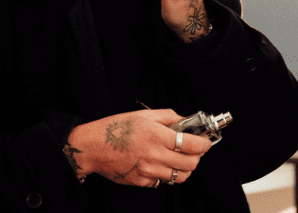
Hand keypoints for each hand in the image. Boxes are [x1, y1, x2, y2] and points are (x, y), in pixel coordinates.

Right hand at [66, 109, 211, 186]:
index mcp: (158, 136)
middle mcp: (155, 155)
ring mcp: (148, 171)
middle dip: (196, 158)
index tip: (205, 143)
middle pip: (190, 165)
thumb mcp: (144, 114)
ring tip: (179, 159)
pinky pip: (162, 182)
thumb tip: (184, 120)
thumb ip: (168, 116)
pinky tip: (160, 164)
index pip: (192, 145)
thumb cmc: (115, 129)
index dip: (204, 144)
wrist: (92, 147)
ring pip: (179, 177)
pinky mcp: (141, 181)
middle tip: (193, 152)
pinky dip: (165, 174)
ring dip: (184, 169)